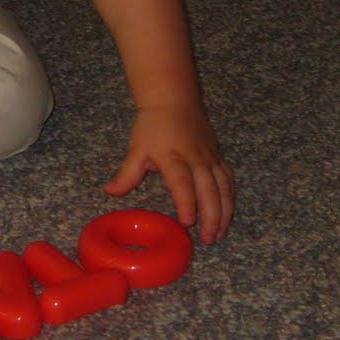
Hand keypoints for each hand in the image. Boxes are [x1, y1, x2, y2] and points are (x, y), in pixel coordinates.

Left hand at [103, 101, 233, 244]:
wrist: (174, 100)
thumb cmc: (152, 126)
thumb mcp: (136, 148)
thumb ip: (126, 173)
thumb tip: (109, 192)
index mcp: (173, 156)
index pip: (182, 182)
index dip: (186, 202)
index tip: (187, 221)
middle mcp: (195, 158)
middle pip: (208, 189)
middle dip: (211, 216)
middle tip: (207, 239)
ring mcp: (210, 157)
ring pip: (223, 187)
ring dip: (224, 211)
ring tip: (219, 233)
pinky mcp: (218, 156)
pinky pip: (228, 179)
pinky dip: (230, 198)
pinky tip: (226, 214)